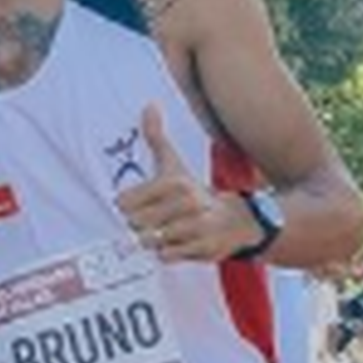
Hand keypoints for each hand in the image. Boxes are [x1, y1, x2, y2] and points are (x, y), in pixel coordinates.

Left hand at [115, 102, 260, 261]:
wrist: (235, 220)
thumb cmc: (193, 192)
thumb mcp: (175, 165)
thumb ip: (156, 138)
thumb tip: (148, 106)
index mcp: (174, 183)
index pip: (126, 202)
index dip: (127, 207)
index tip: (137, 205)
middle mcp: (186, 203)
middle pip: (136, 224)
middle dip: (140, 225)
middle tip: (154, 220)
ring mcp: (195, 227)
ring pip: (150, 241)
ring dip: (153, 239)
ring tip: (166, 230)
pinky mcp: (202, 248)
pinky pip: (166, 256)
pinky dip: (167, 252)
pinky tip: (177, 242)